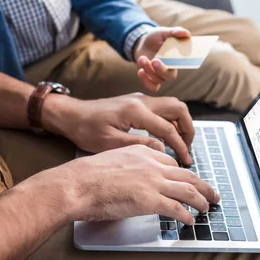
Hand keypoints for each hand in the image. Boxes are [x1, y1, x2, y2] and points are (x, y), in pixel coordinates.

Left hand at [42, 93, 194, 164]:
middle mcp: (142, 101)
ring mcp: (140, 99)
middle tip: (188, 149)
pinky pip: (162, 109)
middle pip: (178, 109)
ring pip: (173, 106)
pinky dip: (170, 121)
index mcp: (136, 111)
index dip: (180, 146)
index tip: (186, 160)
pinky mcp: (137, 102)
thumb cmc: (86, 130)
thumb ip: (139, 145)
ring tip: (180, 144)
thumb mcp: (110, 143)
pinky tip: (167, 138)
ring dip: (181, 124)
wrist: (71, 115)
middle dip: (188, 129)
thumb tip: (162, 150)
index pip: (168, 128)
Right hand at [55, 145, 219, 224]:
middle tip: (212, 194)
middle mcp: (152, 165)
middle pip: (187, 175)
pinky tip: (190, 221)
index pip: (171, 163)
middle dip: (203, 186)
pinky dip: (186, 216)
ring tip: (207, 208)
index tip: (188, 181)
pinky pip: (176, 209)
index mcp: (142, 152)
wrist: (77, 184)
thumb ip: (128, 166)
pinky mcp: (150, 200)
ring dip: (201, 201)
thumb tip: (132, 179)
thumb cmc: (86, 176)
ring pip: (188, 191)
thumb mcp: (111, 159)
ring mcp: (153, 182)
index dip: (183, 174)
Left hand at [134, 26, 191, 91]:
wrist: (142, 43)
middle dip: (161, 70)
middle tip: (155, 60)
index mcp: (177, 59)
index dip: (181, 64)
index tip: (173, 58)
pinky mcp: (151, 79)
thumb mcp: (164, 32)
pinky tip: (140, 71)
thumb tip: (187, 33)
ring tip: (142, 58)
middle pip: (170, 76)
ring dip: (149, 70)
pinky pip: (151, 87)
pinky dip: (145, 81)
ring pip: (158, 80)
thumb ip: (175, 32)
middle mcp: (170, 69)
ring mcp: (160, 75)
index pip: (184, 65)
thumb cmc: (156, 37)